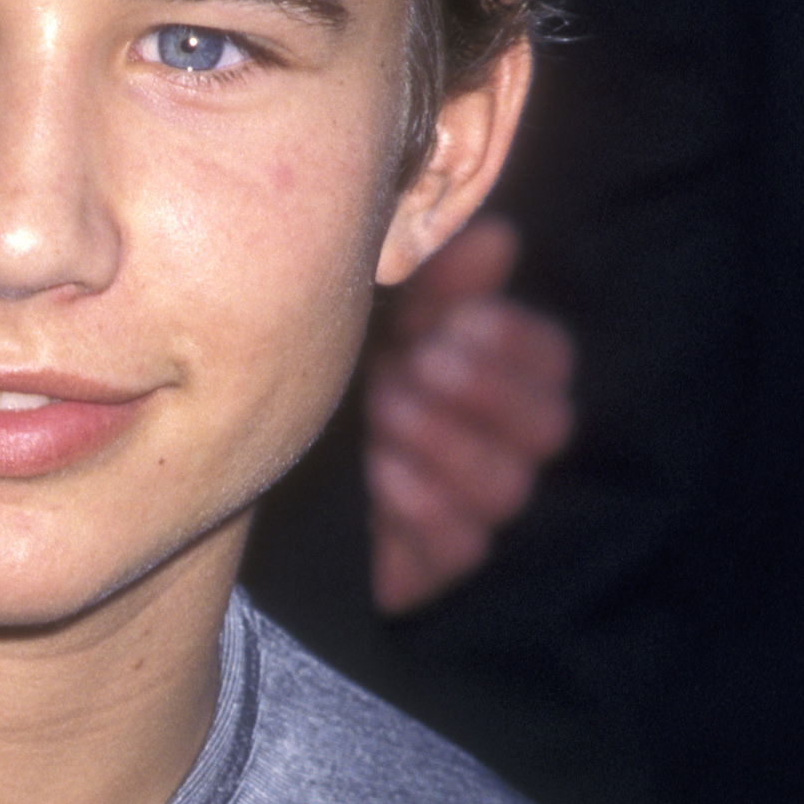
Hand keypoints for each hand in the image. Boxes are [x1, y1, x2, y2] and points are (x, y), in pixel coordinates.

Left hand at [365, 215, 574, 615]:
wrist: (252, 458)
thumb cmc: (330, 375)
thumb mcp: (379, 318)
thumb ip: (438, 280)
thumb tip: (497, 238)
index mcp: (497, 379)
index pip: (551, 361)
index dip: (516, 339)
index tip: (458, 318)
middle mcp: (498, 447)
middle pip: (547, 426)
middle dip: (485, 389)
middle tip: (419, 363)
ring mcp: (468, 511)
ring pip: (507, 487)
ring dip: (448, 441)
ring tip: (386, 408)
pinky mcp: (428, 565)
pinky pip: (460, 549)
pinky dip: (424, 506)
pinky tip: (379, 470)